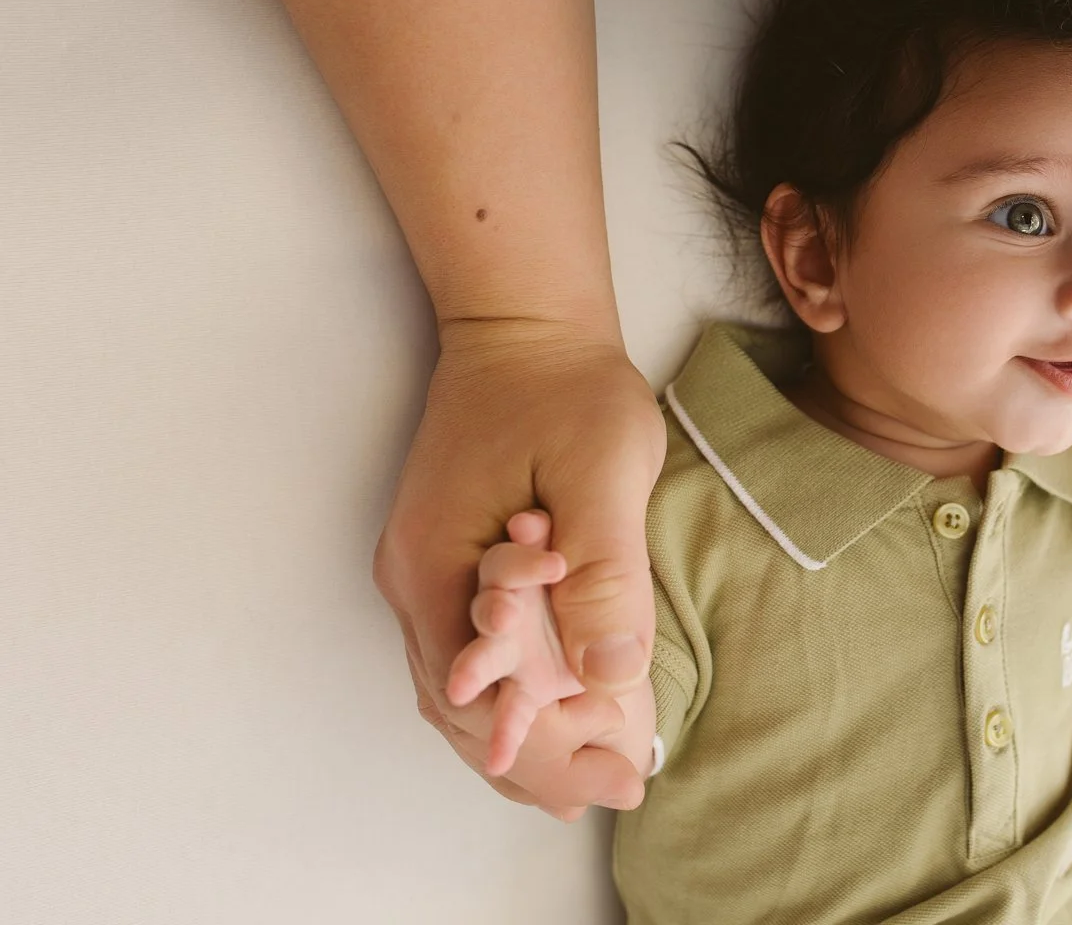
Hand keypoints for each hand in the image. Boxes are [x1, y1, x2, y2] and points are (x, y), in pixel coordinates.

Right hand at [373, 318, 665, 819]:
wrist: (525, 323)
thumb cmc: (566, 388)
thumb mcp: (601, 472)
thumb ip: (603, 571)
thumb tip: (610, 672)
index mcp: (439, 568)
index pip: (475, 695)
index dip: (538, 748)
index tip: (605, 784)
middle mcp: (412, 580)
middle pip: (453, 704)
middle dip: (525, 757)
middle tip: (603, 795)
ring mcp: (420, 569)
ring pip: (450, 682)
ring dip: (509, 730)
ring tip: (580, 781)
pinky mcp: (442, 556)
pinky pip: (460, 648)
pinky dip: (499, 690)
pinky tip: (545, 712)